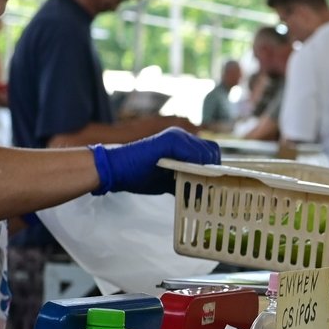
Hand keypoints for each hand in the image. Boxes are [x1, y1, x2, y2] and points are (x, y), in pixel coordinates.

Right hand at [92, 128, 220, 195]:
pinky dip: (196, 168)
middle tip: (208, 186)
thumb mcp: (169, 180)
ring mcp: (177, 136)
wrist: (115, 169)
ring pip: (205, 152)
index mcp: (182, 142)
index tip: (213, 184)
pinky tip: (190, 180)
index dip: (213, 167)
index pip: (209, 151)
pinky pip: (193, 154)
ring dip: (205, 170)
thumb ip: (186, 180)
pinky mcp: (170, 140)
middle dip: (213, 169)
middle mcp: (182, 135)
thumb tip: (205, 193)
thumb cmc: (139, 175)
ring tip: (199, 186)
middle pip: (212, 150)